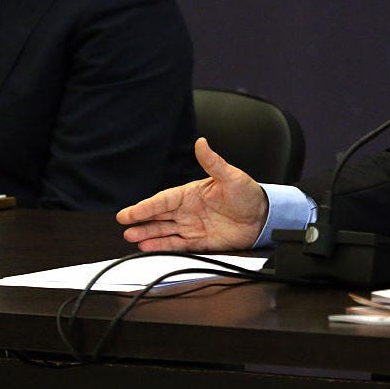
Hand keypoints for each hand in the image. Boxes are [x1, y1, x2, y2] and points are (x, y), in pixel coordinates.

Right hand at [116, 137, 267, 251]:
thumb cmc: (249, 194)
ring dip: (148, 235)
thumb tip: (201, 142)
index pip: (164, 200)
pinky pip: (178, 245)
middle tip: (124, 226)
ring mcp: (193, 226)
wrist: (265, 217)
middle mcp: (188, 210)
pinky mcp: (200, 242)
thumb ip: (213, 162)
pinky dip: (163, 247)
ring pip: (165, 231)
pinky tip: (150, 248)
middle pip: (159, 216)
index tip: (129, 212)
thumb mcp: (232, 177)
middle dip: (141, 221)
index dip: (145, 206)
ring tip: (131, 238)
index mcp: (192, 193)